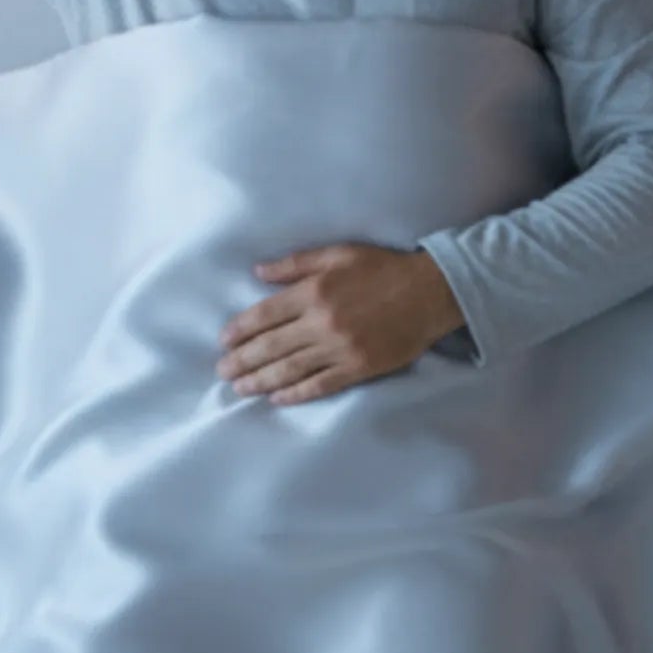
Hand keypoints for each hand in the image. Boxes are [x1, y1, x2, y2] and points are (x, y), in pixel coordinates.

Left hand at [218, 243, 466, 404]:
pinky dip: (296, 394)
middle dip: (242, 360)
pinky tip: (277, 398)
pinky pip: (320, 385)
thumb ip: (296, 263)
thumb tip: (258, 272)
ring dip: (260, 380)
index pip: (265, 315)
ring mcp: (340, 348)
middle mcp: (322, 322)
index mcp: (314, 291)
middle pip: (271, 346)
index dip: (240, 330)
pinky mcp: (358, 368)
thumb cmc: (383, 269)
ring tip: (240, 388)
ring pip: (290, 369)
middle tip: (223, 371)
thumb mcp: (339, 253)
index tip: (224, 341)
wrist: (430, 293)